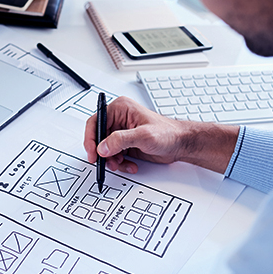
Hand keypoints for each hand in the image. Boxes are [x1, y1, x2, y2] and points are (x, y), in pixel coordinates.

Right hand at [84, 97, 239, 173]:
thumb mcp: (144, 136)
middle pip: (98, 138)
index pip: (95, 121)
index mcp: (120, 109)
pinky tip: (130, 164)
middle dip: (103, 153)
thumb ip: (121, 140)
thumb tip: (103, 147)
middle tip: (106, 162)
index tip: (93, 153)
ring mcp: (121, 133)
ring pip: (105, 149)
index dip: (91, 139)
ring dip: (112, 160)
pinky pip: (113, 156)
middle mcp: (118, 119)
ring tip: (122, 164)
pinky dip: (119, 163)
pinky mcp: (125, 144)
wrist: (181, 144)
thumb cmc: (168, 133)